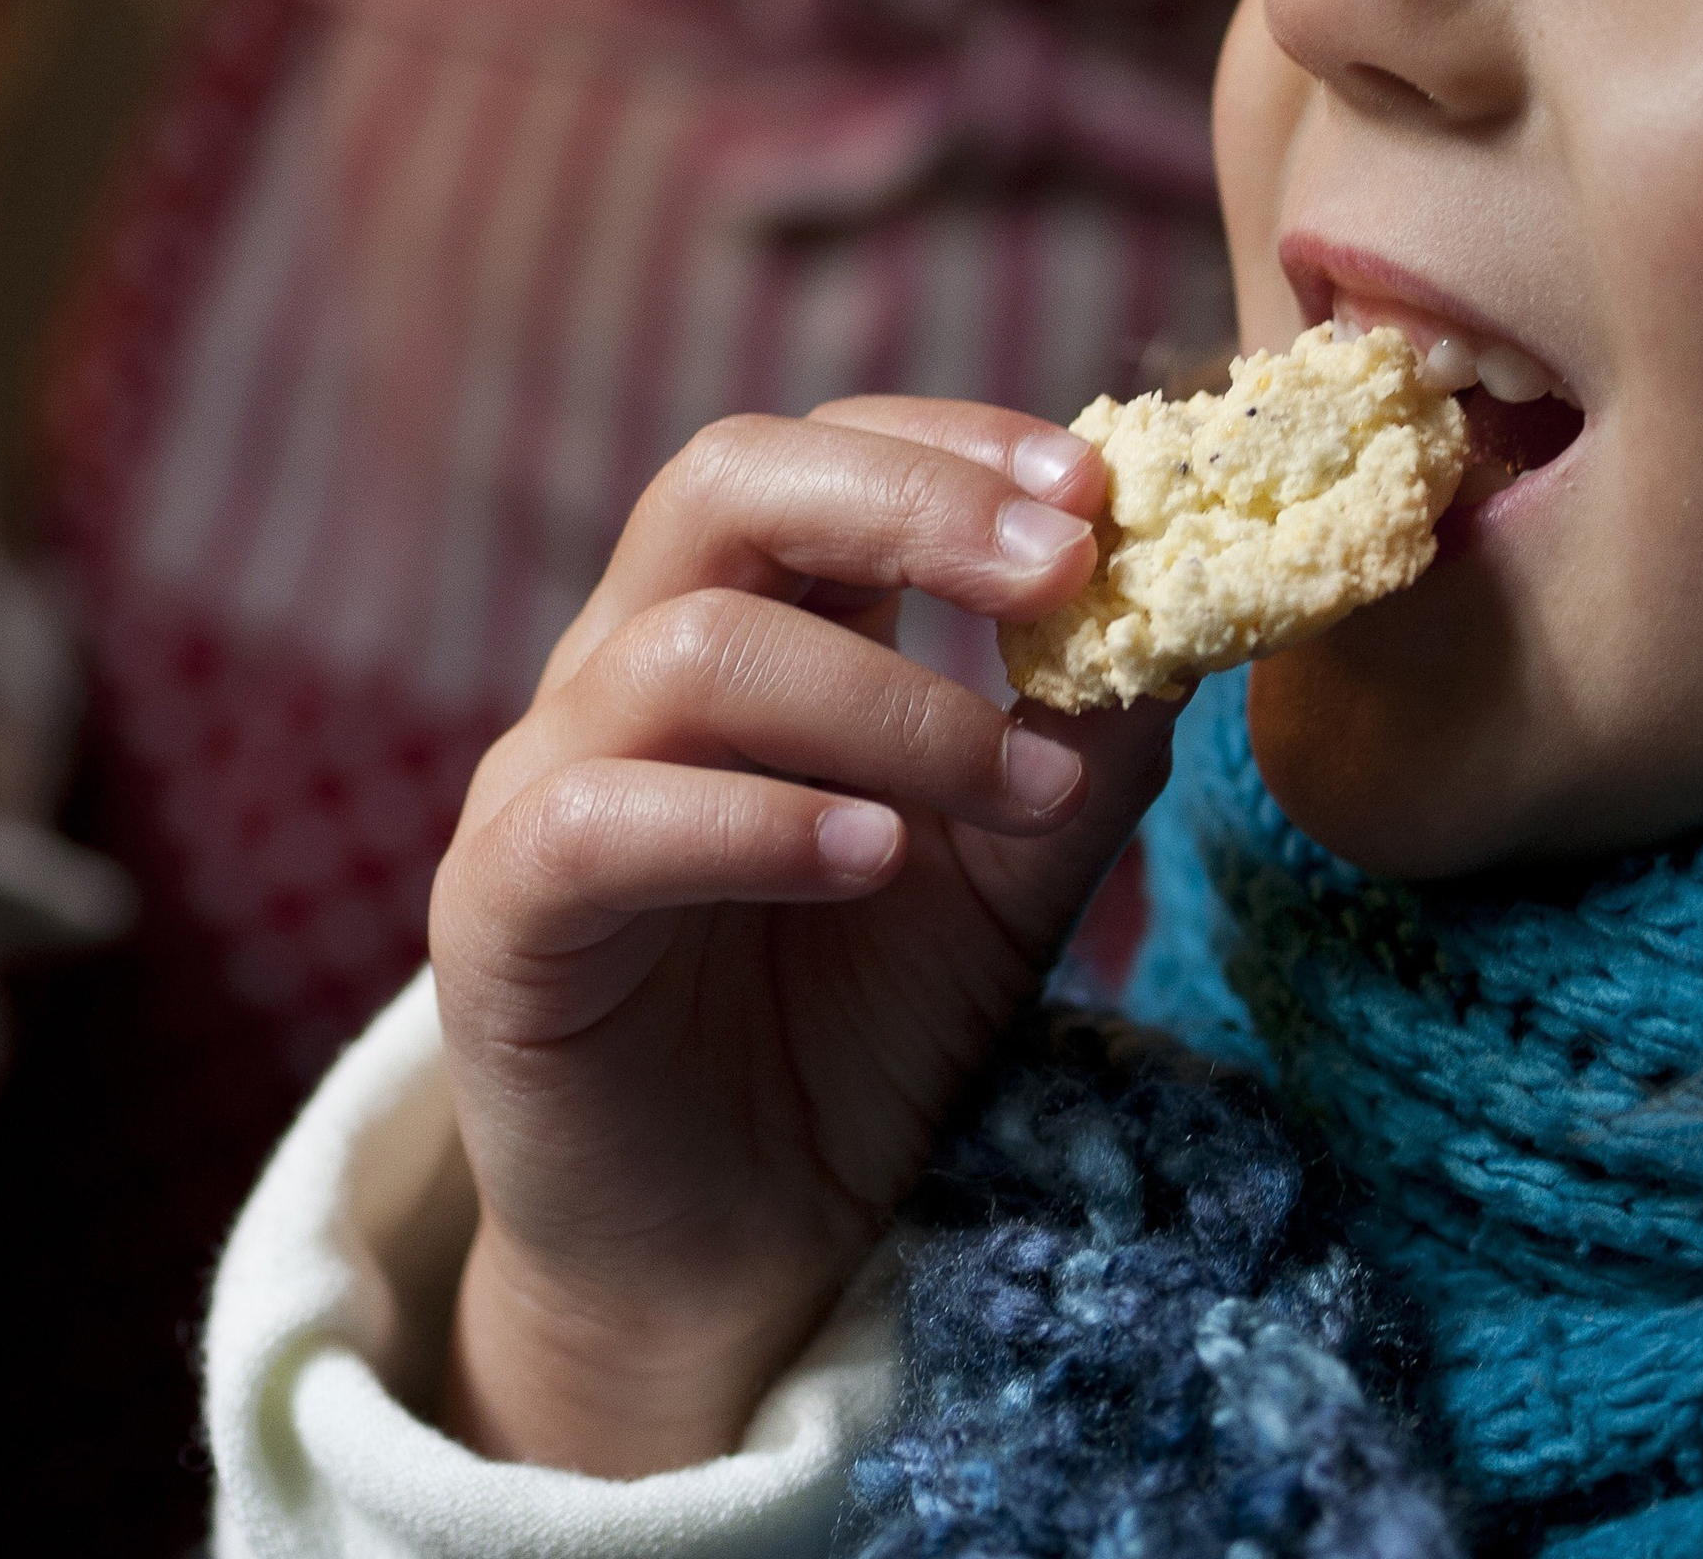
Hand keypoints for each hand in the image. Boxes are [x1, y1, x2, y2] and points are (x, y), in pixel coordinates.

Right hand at [432, 398, 1176, 1477]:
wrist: (725, 1257)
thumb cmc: (851, 1042)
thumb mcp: (1006, 882)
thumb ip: (1081, 749)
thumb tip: (1203, 606)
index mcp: (740, 629)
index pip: (818, 456)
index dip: (953, 446)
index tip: (1104, 490)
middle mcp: (622, 672)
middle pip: (724, 484)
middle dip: (911, 502)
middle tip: (1066, 566)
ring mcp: (545, 782)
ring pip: (688, 650)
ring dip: (885, 701)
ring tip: (1016, 790)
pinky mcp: (499, 912)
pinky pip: (600, 820)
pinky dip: (750, 822)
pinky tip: (870, 862)